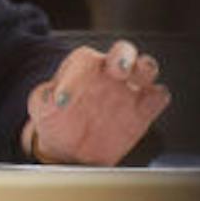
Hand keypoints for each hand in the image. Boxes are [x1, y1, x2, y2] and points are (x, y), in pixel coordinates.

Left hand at [21, 39, 169, 165]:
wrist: (71, 149)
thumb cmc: (56, 119)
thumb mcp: (41, 107)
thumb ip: (43, 99)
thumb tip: (50, 96)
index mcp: (83, 66)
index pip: (84, 60)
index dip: (74, 76)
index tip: (62, 102)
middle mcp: (108, 72)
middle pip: (124, 51)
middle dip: (123, 56)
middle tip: (118, 70)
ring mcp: (128, 89)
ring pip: (146, 68)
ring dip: (144, 71)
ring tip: (135, 84)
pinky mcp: (143, 110)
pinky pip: (158, 96)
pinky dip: (156, 97)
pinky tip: (145, 107)